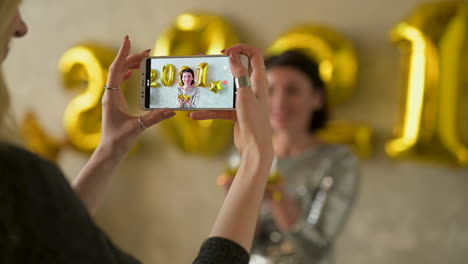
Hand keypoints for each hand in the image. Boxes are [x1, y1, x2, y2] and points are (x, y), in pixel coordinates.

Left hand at [100, 36, 175, 155]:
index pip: (116, 69)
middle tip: (147, 51)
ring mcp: (111, 98)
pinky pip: (119, 82)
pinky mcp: (115, 102)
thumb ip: (155, 118)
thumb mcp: (139, 128)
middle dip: (131, 57)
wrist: (109, 152)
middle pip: (118, 68)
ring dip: (130, 64)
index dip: (123, 54)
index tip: (128, 39)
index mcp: (111, 97)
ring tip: (143, 58)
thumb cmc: (119, 141)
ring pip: (119, 74)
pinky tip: (134, 72)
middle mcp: (109, 94)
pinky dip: (127, 73)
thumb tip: (172, 110)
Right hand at [189, 44, 272, 159]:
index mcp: (258, 80)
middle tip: (203, 63)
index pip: (254, 55)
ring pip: (225, 89)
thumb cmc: (253, 120)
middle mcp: (252, 88)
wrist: (255, 148)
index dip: (241, 49)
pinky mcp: (236, 113)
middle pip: (236, 70)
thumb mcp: (244, 94)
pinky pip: (220, 108)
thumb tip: (232, 54)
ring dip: (210, 89)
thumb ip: (239, 73)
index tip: (225, 52)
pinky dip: (209, 110)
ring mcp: (243, 101)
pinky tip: (195, 114)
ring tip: (194, 85)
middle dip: (219, 66)